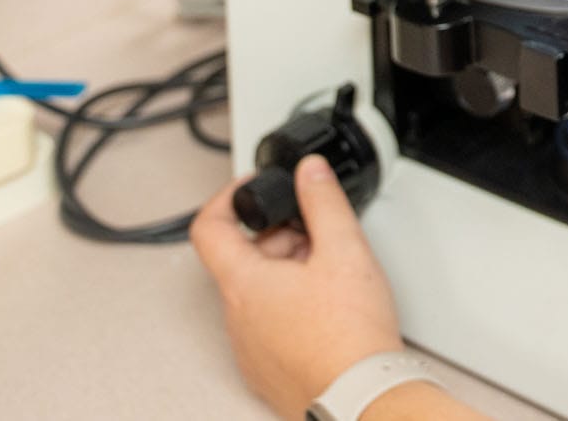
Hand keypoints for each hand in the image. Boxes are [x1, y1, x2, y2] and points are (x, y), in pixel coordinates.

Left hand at [191, 155, 404, 418]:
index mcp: (243, 284)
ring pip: (257, 294)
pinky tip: (329, 312)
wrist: (359, 396)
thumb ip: (323, 202)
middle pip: (242, 259)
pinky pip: (269, 326)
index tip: (251, 190)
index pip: (209, 227)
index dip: (228, 198)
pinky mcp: (267, 370)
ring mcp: (249, 348)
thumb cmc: (348, 337)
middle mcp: (236, 319)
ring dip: (287, 273)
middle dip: (279, 238)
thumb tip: (309, 171)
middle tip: (318, 236)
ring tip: (331, 276)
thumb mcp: (344, 251)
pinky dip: (292, 308)